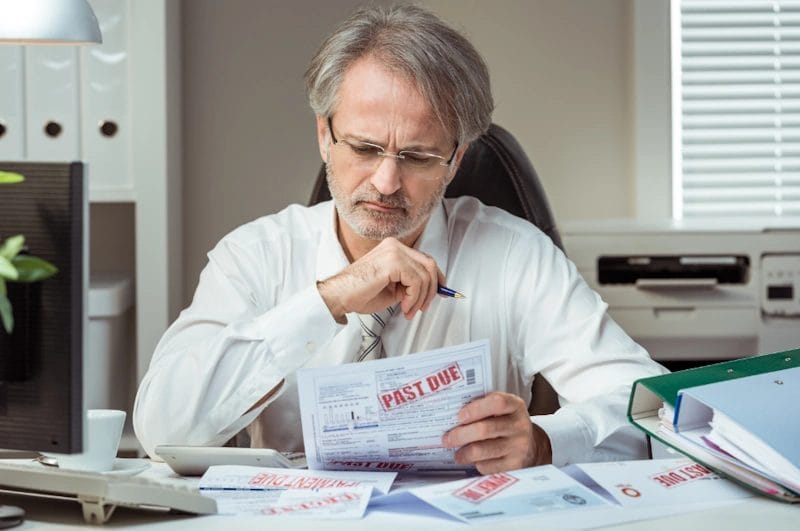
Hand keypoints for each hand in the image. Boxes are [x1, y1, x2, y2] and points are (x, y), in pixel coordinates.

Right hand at [317, 237, 444, 320]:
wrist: (340, 296)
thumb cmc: (359, 293)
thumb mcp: (393, 288)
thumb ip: (410, 284)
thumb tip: (430, 290)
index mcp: (394, 248)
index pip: (425, 259)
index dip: (437, 278)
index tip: (440, 292)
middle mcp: (395, 246)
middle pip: (429, 265)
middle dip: (431, 290)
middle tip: (422, 307)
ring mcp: (394, 251)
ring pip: (425, 275)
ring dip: (420, 298)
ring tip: (408, 310)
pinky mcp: (393, 262)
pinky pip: (416, 281)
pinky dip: (414, 298)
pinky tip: (403, 306)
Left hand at [442, 391, 551, 473]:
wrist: (531, 447)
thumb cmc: (506, 424)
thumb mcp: (502, 410)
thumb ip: (482, 407)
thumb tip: (450, 413)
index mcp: (515, 406)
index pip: (497, 403)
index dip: (475, 409)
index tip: (459, 416)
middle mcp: (519, 425)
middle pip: (484, 429)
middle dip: (460, 435)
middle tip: (446, 439)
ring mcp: (518, 447)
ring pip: (482, 450)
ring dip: (464, 453)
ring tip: (457, 454)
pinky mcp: (515, 466)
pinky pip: (487, 466)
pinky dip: (476, 464)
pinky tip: (474, 461)